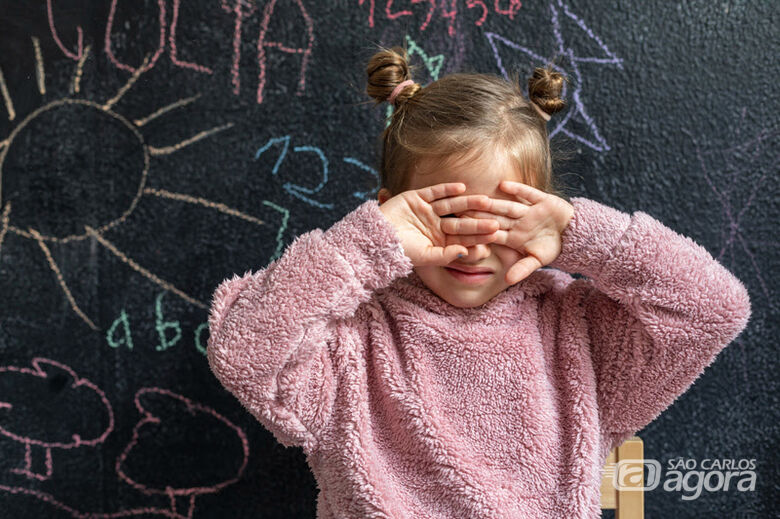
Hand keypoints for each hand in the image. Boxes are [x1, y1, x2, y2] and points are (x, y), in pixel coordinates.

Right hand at [379, 183, 500, 266]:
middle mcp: (436, 225)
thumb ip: (445, 255)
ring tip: (484, 200)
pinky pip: (435, 192)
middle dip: (477, 221)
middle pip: (460, 222)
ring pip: (451, 205)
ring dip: (467, 203)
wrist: (374, 238)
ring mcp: (427, 211)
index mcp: (439, 241)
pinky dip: (447, 189)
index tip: (495, 236)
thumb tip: (466, 252)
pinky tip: (461, 187)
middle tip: (496, 219)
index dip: (478, 237)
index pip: (463, 239)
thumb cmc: (399, 251)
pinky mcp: (416, 197)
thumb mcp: (424, 257)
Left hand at [454, 180, 573, 284]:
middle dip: (480, 215)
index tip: (462, 232)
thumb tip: (507, 281)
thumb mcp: (537, 260)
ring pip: (508, 206)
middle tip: (461, 210)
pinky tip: (503, 185)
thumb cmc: (551, 247)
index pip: (492, 234)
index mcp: (513, 236)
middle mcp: (517, 222)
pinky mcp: (541, 200)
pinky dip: (517, 190)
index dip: (479, 233)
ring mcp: (528, 210)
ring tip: (479, 198)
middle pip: (496, 218)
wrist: (572, 235)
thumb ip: (522, 269)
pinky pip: (528, 194)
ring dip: (494, 203)